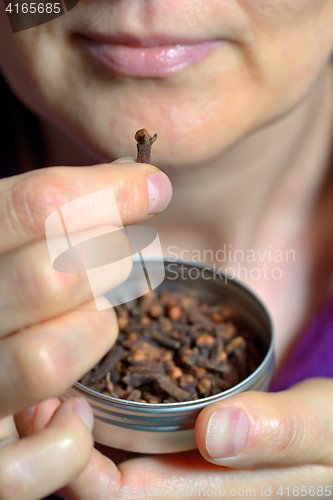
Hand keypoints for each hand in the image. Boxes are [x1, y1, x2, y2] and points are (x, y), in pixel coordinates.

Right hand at [0, 159, 171, 499]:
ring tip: (101, 321)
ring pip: (45, 360)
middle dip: (107, 260)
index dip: (107, 191)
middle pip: (47, 276)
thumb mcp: (5, 248)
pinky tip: (78, 411)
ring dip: (95, 333)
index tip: (153, 186)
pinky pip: (39, 462)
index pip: (33, 206)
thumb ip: (48, 217)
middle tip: (122, 257)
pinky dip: (72, 437)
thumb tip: (141, 180)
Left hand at [20, 378, 332, 499]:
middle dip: (69, 454)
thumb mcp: (322, 427)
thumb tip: (217, 433)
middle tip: (38, 403)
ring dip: (79, 442)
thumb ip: (279, 432)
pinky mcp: (188, 462)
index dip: (87, 472)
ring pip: (121, 473)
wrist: (331, 443)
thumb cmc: (331, 438)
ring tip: (51, 397)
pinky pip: (138, 456)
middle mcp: (192, 496)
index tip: (61, 414)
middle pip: (117, 491)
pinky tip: (87, 400)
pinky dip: (105, 432)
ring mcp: (188, 480)